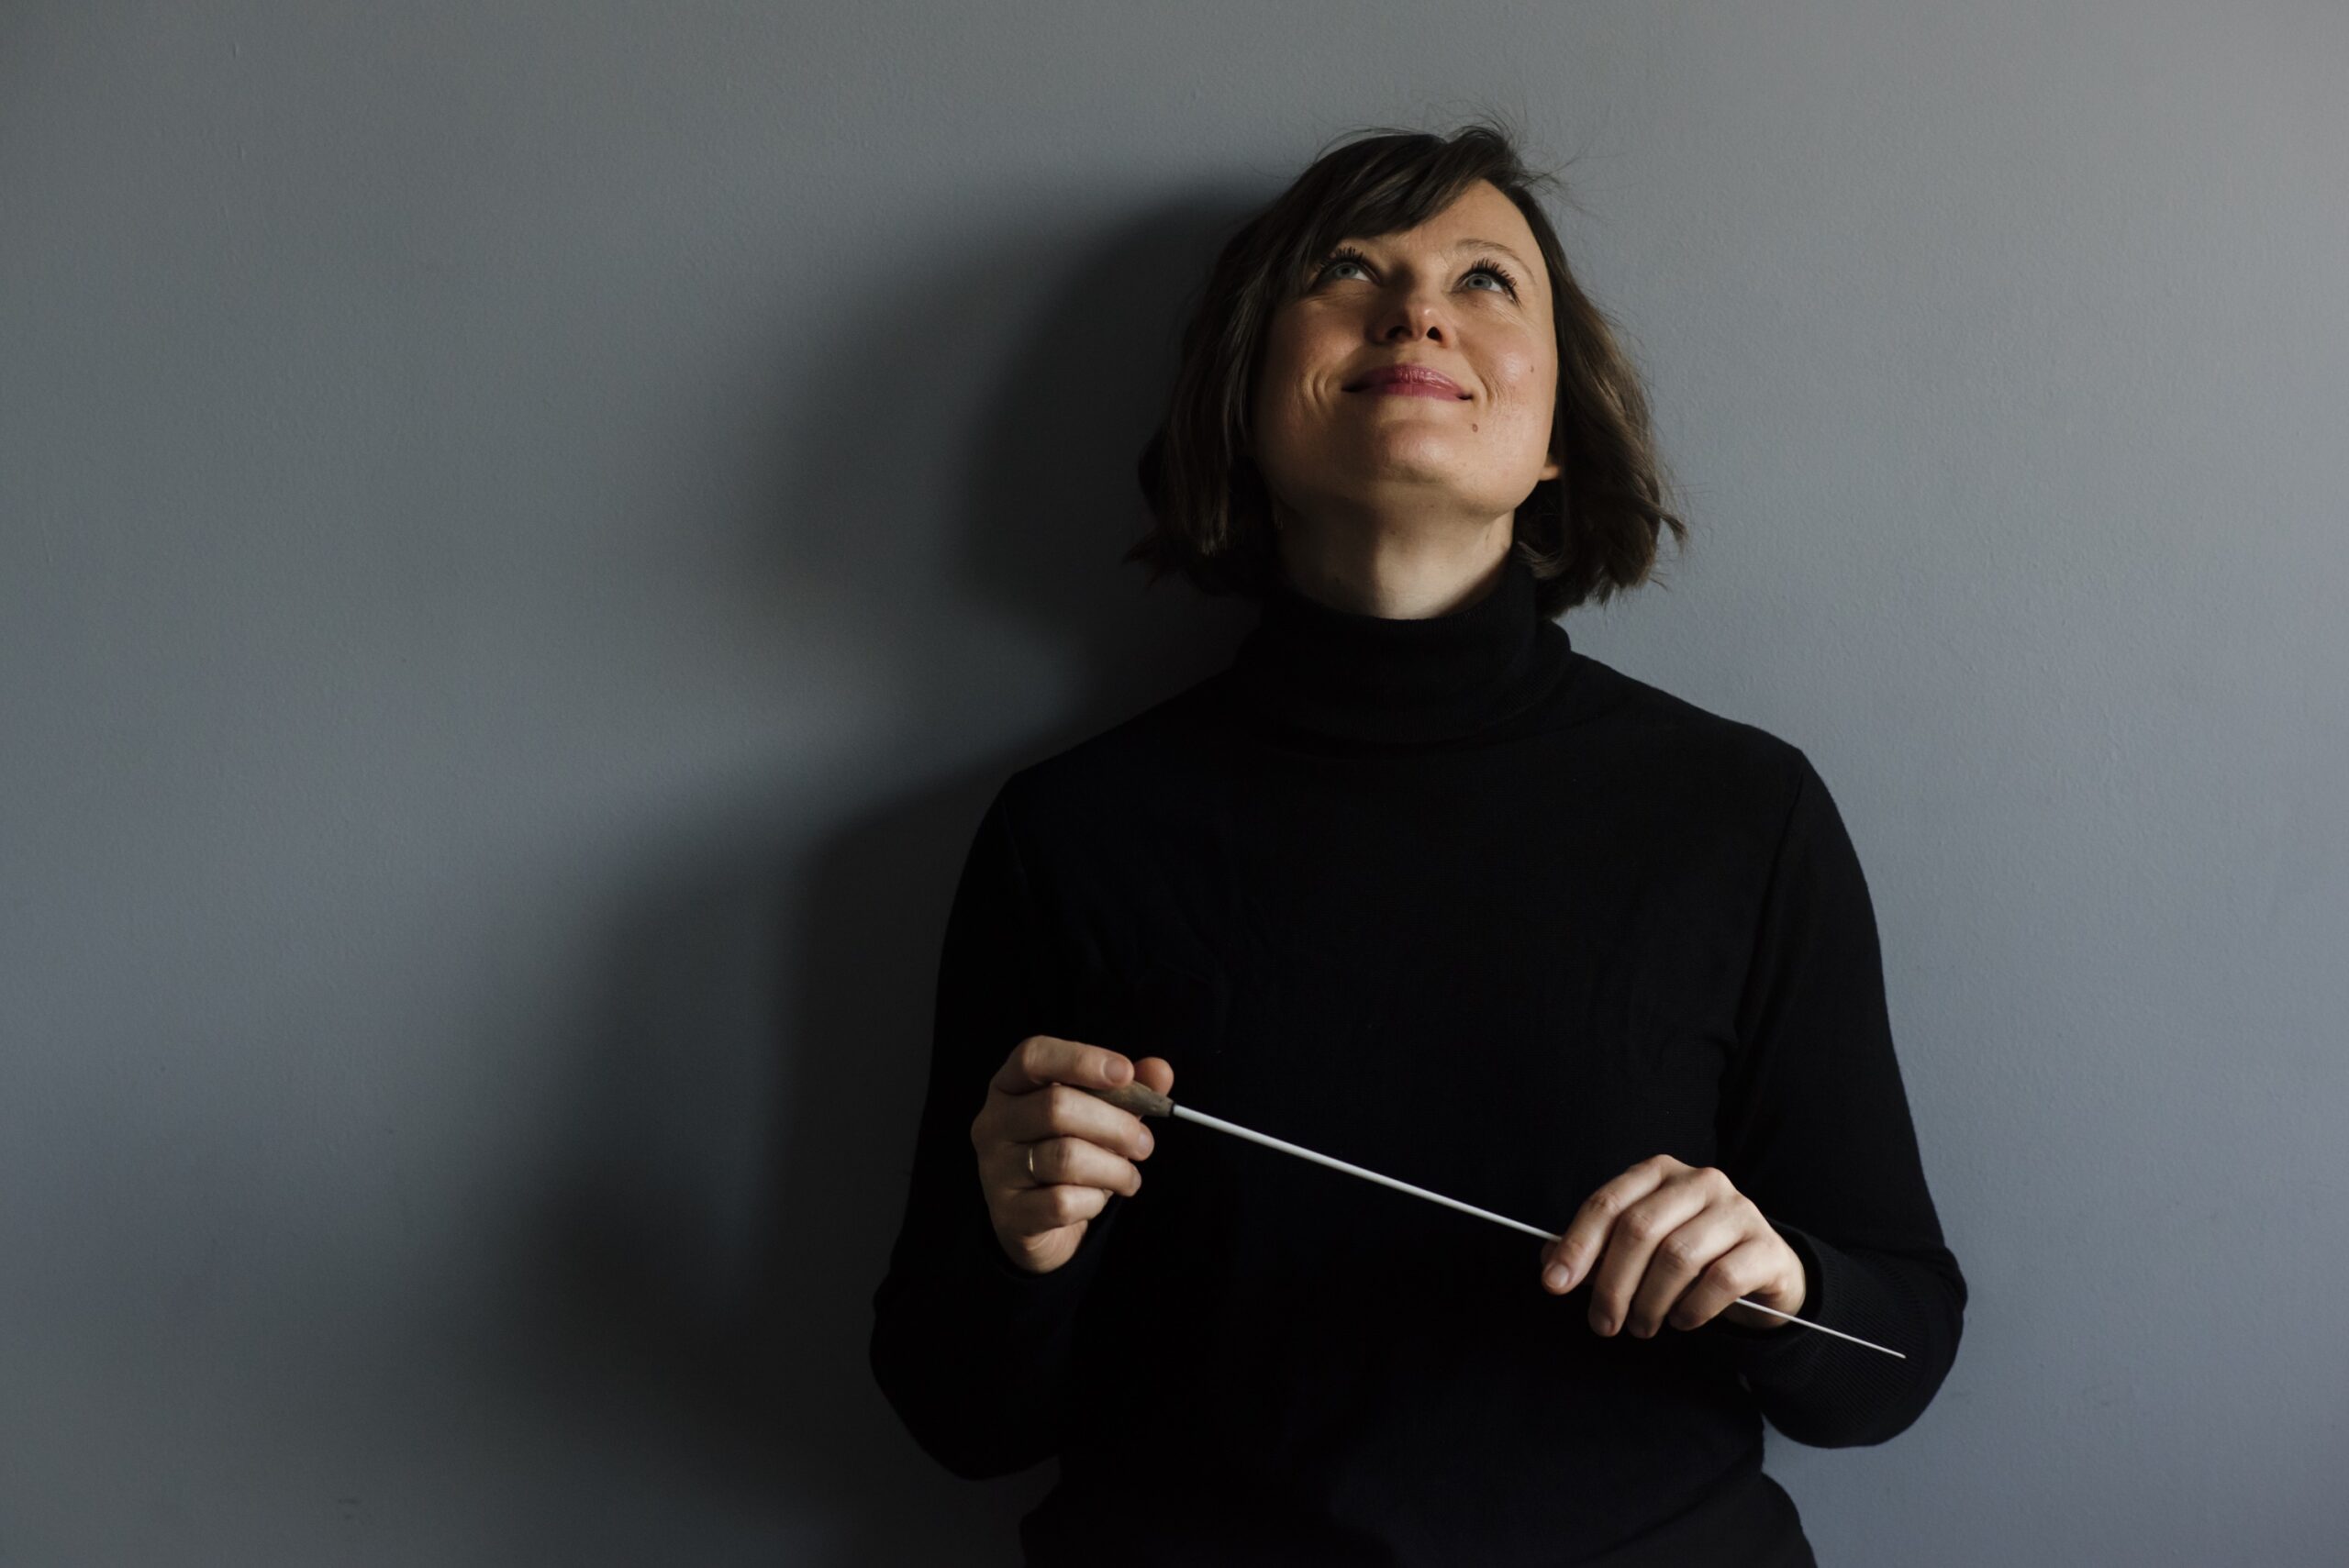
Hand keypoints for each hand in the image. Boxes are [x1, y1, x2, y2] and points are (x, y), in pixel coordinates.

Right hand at [969, 1035, 1172, 1275]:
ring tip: (1130, 1177)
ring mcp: (996, 1169)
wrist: (1039, 1221)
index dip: (1080, 1060)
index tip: (1125, 1072)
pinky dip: (1094, 1201)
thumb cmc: (1069, 1151)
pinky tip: (1099, 1199)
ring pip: (1065, 1157)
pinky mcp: (1009, 1213)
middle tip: (1145, 1143)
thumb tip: (1161, 1071)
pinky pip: (1062, 1202)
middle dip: (1115, 1125)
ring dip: (1114, 1168)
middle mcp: (994, 1122)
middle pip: (1056, 1107)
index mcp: (1010, 1086)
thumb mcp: (1100, 1115)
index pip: (1033, 1057)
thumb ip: (1129, 1090)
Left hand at [1539, 1155, 1805, 1337]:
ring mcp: (1737, 1210)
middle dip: (1612, 1285)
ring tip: (1643, 1326)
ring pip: (1677, 1256)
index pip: (1607, 1203)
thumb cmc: (1691, 1257)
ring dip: (1650, 1302)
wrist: (1764, 1271)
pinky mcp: (1765, 1246)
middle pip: (1639, 1230)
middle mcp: (1699, 1182)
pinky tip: (1682, 1321)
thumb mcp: (1641, 1249)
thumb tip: (1553, 1266)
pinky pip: (1719, 1280)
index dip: (1576, 1245)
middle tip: (1603, 1323)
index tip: (1554, 1284)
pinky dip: (1692, 1309)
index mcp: (1659, 1173)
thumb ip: (1598, 1252)